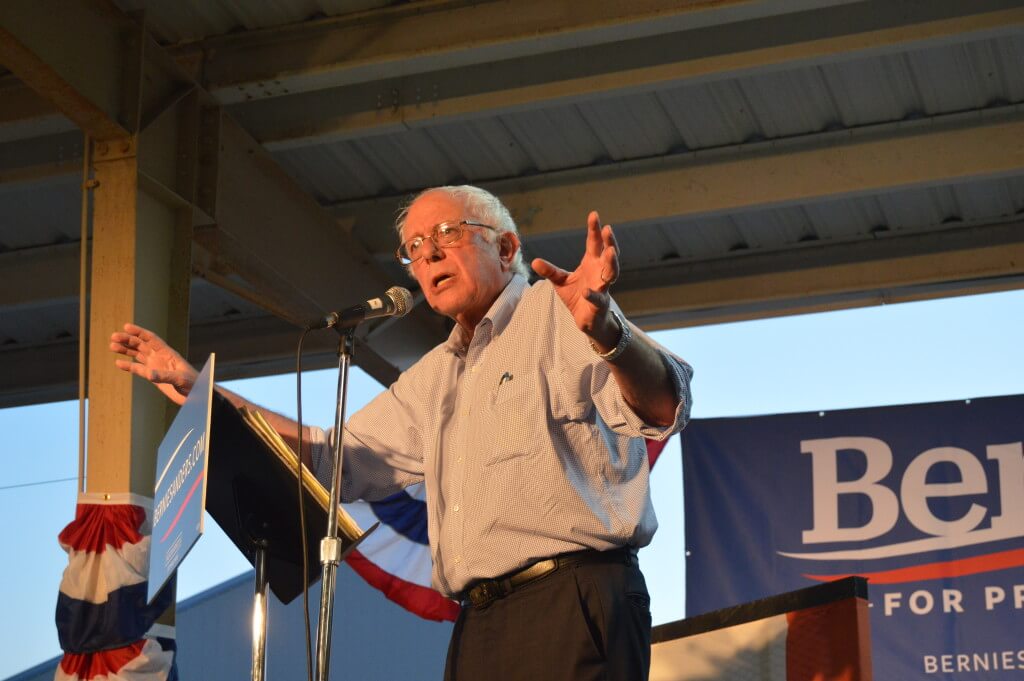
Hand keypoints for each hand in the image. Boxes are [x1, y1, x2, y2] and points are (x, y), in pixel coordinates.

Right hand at [109, 323, 196, 404]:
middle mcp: (161, 357)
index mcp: (168, 353)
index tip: (126, 326)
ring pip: (138, 354)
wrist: (197, 396)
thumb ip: (164, 376)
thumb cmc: (194, 384)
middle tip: (113, 336)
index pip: (151, 339)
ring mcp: (156, 366)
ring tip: (112, 346)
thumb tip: (148, 374)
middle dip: (128, 339)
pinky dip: (129, 366)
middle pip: (142, 344)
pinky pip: (139, 369)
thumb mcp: (180, 379)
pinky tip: (118, 363)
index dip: (139, 332)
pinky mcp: (154, 377)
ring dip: (126, 350)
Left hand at [531, 210, 620, 346]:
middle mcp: (600, 272)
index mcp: (592, 263)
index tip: (594, 214)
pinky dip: (592, 295)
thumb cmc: (577, 296)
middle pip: (608, 254)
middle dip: (609, 242)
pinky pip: (598, 298)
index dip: (595, 229)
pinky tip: (586, 291)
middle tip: (607, 229)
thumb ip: (550, 271)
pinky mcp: (600, 304)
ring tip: (610, 251)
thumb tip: (534, 261)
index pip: (594, 243)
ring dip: (611, 263)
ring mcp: (602, 288)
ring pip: (611, 273)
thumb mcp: (560, 282)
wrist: (587, 320)